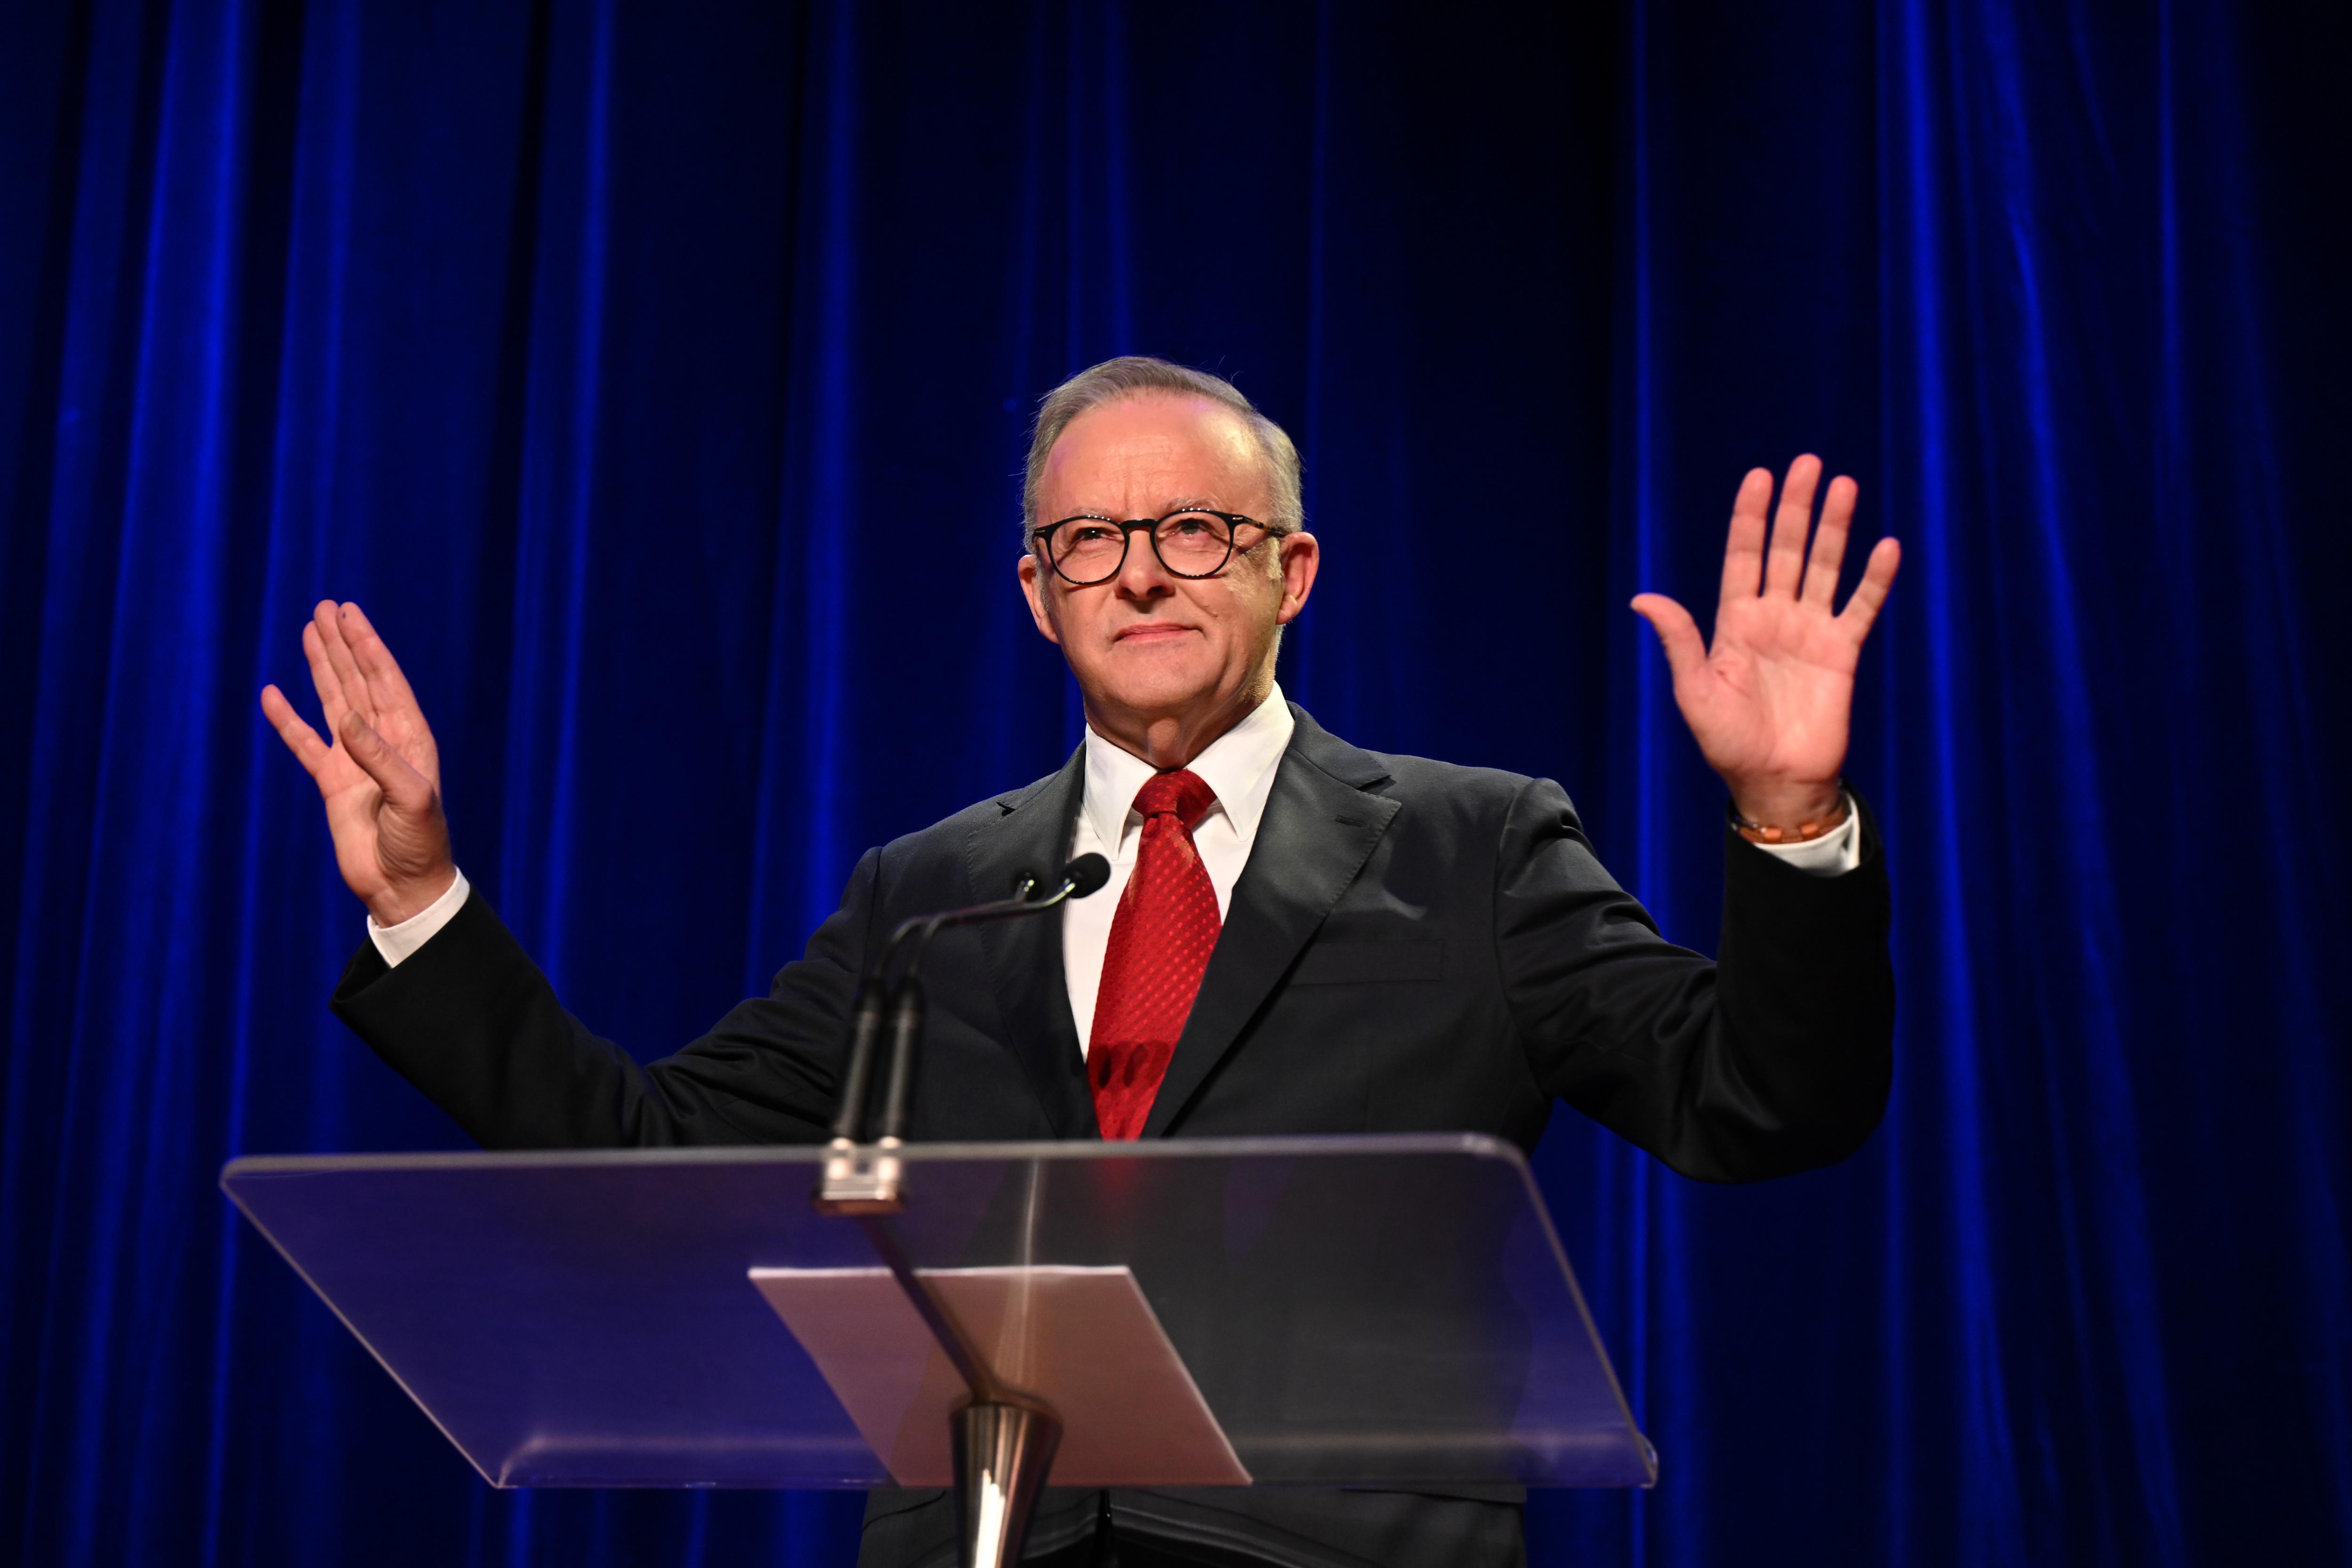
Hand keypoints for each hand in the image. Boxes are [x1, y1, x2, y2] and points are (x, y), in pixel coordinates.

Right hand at [259, 601, 455, 926]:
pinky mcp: (332, 783)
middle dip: (343, 645)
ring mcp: (355, 760)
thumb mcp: (410, 799)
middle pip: (359, 681)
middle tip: (326, 608)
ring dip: (321, 668)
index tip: (351, 616)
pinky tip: (272, 695)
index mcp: (410, 739)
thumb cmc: (419, 843)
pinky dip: (288, 720)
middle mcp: (382, 742)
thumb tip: (348, 720)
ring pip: (334, 702)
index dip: (368, 647)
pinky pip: (305, 743)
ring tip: (310, 631)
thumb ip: (379, 758)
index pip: (386, 681)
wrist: (401, 885)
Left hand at [1631, 456, 1899, 828]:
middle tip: (1807, 464)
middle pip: (1786, 550)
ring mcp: (1810, 632)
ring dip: (1835, 529)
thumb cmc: (1727, 743)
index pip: (1743, 557)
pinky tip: (1886, 547)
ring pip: (1825, 568)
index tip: (1759, 476)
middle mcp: (1774, 618)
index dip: (1750, 517)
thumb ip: (1678, 642)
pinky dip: (1875, 580)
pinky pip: (1862, 608)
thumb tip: (1642, 598)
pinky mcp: (1842, 653)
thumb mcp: (1695, 692)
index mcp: (1734, 622)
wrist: (1775, 781)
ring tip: (1844, 486)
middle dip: (1796, 508)